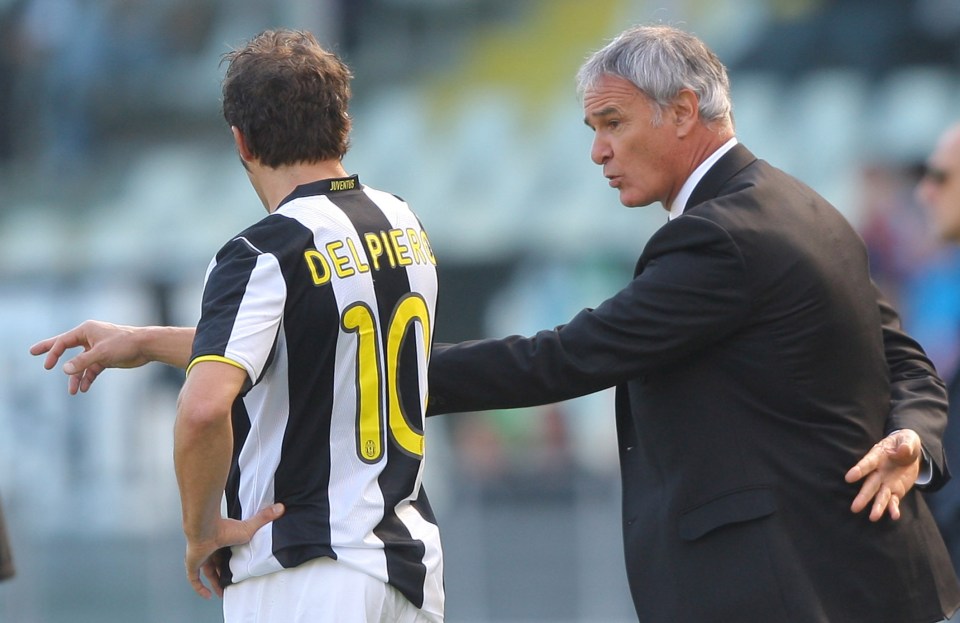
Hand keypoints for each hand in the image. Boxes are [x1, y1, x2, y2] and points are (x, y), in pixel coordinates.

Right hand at [29, 320, 149, 393]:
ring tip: (73, 391)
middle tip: (33, 352)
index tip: (48, 366)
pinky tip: (84, 388)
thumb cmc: (124, 344)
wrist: (146, 346)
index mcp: (86, 330)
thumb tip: (64, 370)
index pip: (63, 341)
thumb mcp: (101, 354)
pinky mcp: (105, 358)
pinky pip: (91, 369)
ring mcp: (97, 348)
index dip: (52, 352)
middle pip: (66, 346)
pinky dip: (88, 378)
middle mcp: (90, 337)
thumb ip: (82, 362)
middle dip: (52, 352)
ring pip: (80, 363)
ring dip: (76, 377)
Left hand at [185, 503, 283, 598]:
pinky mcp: (193, 565)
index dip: (232, 561)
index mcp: (222, 540)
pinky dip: (200, 589)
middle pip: (218, 564)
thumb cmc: (224, 528)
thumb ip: (264, 518)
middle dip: (224, 574)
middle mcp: (210, 549)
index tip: (238, 568)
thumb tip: (280, 507)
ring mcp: (200, 557)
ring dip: (215, 582)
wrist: (204, 529)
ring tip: (223, 592)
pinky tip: (208, 595)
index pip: (227, 552)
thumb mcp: (249, 527)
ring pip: (208, 573)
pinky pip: (194, 580)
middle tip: (232, 583)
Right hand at [845, 429, 921, 521]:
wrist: (909, 452)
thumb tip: (904, 450)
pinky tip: (895, 516)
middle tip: (854, 508)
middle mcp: (878, 472)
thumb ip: (906, 444)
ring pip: (880, 496)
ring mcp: (886, 482)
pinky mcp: (896, 490)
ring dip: (877, 507)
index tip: (849, 478)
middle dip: (863, 496)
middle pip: (869, 485)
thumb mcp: (908, 439)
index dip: (859, 470)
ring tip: (873, 518)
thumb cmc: (905, 442)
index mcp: (878, 456)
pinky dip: (894, 508)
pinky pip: (894, 500)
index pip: (867, 464)